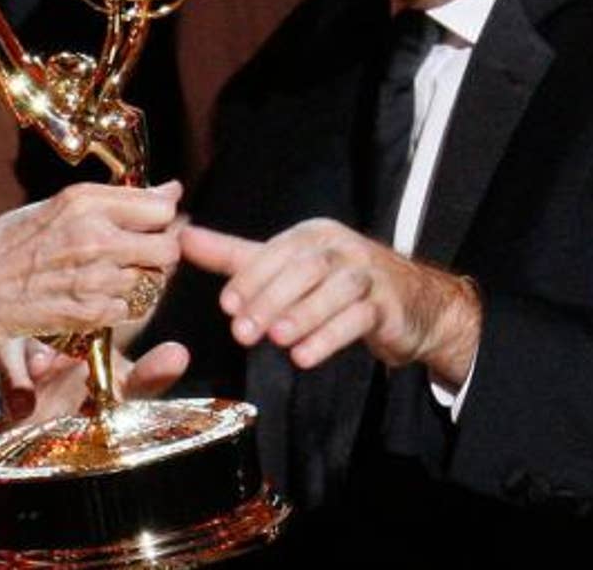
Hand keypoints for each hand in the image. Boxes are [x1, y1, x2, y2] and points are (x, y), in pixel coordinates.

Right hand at [0, 182, 182, 343]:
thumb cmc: (11, 243)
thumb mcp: (60, 205)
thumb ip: (116, 199)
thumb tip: (171, 190)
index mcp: (85, 203)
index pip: (162, 208)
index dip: (160, 216)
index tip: (150, 222)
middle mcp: (96, 238)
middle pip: (167, 248)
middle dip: (159, 251)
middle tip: (138, 252)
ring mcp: (96, 279)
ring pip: (152, 281)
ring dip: (137, 279)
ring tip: (103, 274)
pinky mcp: (93, 313)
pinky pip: (131, 308)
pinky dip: (118, 305)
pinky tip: (92, 295)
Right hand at [0, 337, 191, 423]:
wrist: (48, 451)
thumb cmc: (88, 409)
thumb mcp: (117, 396)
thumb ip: (145, 378)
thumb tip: (180, 352)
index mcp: (56, 351)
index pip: (46, 339)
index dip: (44, 350)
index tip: (50, 365)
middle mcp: (22, 364)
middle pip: (8, 354)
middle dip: (13, 368)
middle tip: (26, 385)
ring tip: (0, 416)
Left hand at [182, 218, 480, 387]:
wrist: (411, 306)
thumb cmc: (335, 284)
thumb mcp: (284, 267)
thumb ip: (234, 256)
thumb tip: (182, 237)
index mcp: (312, 235)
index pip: (276, 252)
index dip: (250, 279)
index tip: (227, 307)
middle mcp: (341, 247)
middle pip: (304, 268)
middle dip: (270, 300)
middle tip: (241, 332)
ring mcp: (368, 274)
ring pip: (334, 290)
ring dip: (302, 315)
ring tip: (276, 342)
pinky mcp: (388, 304)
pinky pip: (359, 317)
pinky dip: (330, 337)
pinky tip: (304, 357)